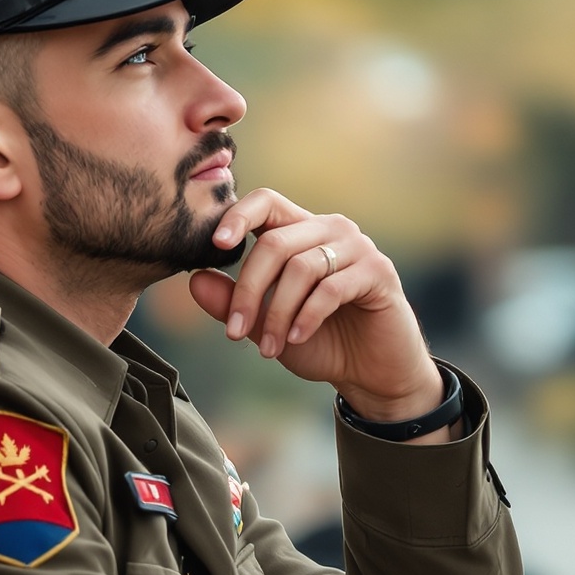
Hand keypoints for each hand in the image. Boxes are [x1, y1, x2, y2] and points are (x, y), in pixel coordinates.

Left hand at [188, 189, 453, 431]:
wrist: (370, 372)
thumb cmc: (318, 341)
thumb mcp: (266, 325)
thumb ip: (233, 302)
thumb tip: (195, 280)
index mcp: (300, 231)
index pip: (267, 201)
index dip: (238, 215)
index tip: (216, 244)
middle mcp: (329, 229)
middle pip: (275, 242)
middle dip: (249, 291)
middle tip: (235, 333)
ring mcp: (357, 247)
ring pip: (301, 267)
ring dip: (277, 313)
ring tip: (268, 348)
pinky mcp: (379, 272)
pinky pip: (331, 288)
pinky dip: (307, 316)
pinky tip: (297, 339)